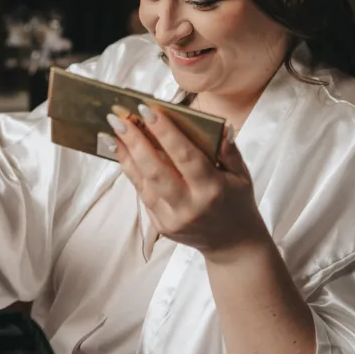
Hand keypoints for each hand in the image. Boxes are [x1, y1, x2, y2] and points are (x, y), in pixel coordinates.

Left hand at [108, 106, 266, 255]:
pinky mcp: (162, 227)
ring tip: (112, 134)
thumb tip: (218, 124)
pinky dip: (132, 173)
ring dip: (126, 157)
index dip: (165, 133)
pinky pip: (144, 196)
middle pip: (156, 171)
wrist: (233, 244)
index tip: (147, 109)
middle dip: (135, 142)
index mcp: (213, 189)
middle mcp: (190, 206)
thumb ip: (229, 150)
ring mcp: (173, 219)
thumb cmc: (238, 202)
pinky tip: (122, 155)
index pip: (185, 156)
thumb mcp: (242, 175)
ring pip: (144, 184)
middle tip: (118, 119)